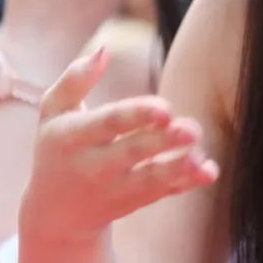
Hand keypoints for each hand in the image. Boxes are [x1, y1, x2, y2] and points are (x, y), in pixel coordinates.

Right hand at [19, 48, 218, 244]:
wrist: (54, 212)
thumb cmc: (58, 147)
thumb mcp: (53, 112)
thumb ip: (75, 79)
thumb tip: (104, 50)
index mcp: (73, 137)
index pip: (108, 123)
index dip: (137, 115)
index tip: (166, 108)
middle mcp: (93, 166)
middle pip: (132, 152)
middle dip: (163, 141)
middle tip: (192, 129)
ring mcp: (114, 188)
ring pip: (149, 180)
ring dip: (177, 168)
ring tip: (199, 157)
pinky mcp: (133, 202)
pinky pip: (161, 193)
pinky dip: (185, 184)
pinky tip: (209, 171)